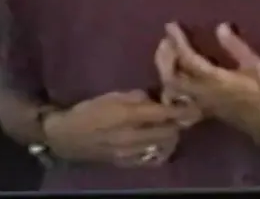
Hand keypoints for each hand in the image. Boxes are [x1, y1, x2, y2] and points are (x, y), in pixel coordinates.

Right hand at [42, 89, 197, 167]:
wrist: (66, 137)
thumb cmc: (86, 112)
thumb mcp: (108, 96)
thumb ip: (133, 97)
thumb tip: (154, 98)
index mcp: (126, 115)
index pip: (162, 113)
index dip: (180, 110)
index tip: (193, 105)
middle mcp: (132, 135)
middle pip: (168, 131)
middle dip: (177, 123)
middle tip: (182, 115)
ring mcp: (131, 152)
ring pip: (162, 146)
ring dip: (170, 136)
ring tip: (170, 128)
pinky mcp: (127, 162)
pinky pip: (152, 158)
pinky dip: (160, 149)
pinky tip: (158, 142)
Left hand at [160, 22, 259, 152]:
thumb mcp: (256, 66)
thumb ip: (236, 47)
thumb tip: (220, 26)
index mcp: (214, 80)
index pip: (187, 58)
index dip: (177, 40)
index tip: (171, 25)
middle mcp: (201, 93)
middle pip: (171, 75)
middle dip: (164, 56)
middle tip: (166, 39)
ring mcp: (200, 104)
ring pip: (172, 88)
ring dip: (165, 69)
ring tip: (168, 53)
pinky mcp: (203, 110)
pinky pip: (178, 97)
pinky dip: (171, 83)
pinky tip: (176, 74)